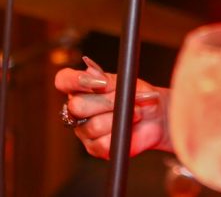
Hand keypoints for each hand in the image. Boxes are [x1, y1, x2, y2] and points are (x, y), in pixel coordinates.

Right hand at [53, 56, 172, 157]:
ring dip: (118, 118)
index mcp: (80, 87)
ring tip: (134, 113)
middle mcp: (77, 109)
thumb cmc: (138, 95)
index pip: (63, 80)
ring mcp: (84, 129)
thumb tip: (91, 72)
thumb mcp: (126, 82)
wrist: (156, 115)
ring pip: (92, 126)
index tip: (102, 83)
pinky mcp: (94, 147)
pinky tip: (128, 128)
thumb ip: (108, 79)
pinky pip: (102, 143)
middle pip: (76, 106)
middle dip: (106, 102)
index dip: (75, 80)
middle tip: (126, 100)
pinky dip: (120, 134)